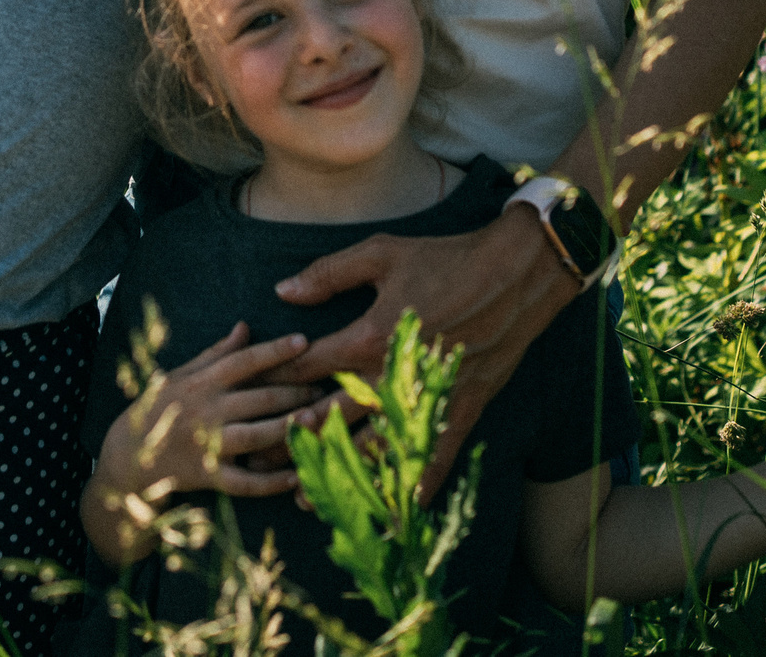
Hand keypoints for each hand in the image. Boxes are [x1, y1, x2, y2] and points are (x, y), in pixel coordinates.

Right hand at [91, 323, 318, 512]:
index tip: (304, 341)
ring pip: (256, 437)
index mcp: (201, 383)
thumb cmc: (159, 410)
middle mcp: (206, 412)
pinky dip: (271, 482)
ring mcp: (207, 446)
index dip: (275, 351)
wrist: (127, 459)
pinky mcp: (208, 477)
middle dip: (295, 392)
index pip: (243, 361)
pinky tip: (296, 477)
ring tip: (316, 421)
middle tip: (323, 387)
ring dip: (288, 429)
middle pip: (259, 399)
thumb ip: (215, 353)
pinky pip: (244, 482)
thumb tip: (245, 326)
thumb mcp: (180, 375)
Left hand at [275, 206, 577, 500]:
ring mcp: (425, 399)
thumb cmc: (445, 260)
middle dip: (291, 441)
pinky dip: (408, 487)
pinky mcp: (457, 411)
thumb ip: (329, 274)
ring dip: (337, 473)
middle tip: (257, 460)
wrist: (514, 277)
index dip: (275, 384)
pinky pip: (430, 459)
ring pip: (372, 449)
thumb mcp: (381, 254)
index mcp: (369, 337)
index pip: (308, 369)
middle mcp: (392, 377)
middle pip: (330, 419)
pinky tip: (389, 509)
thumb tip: (284, 291)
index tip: (252, 400)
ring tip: (304, 495)